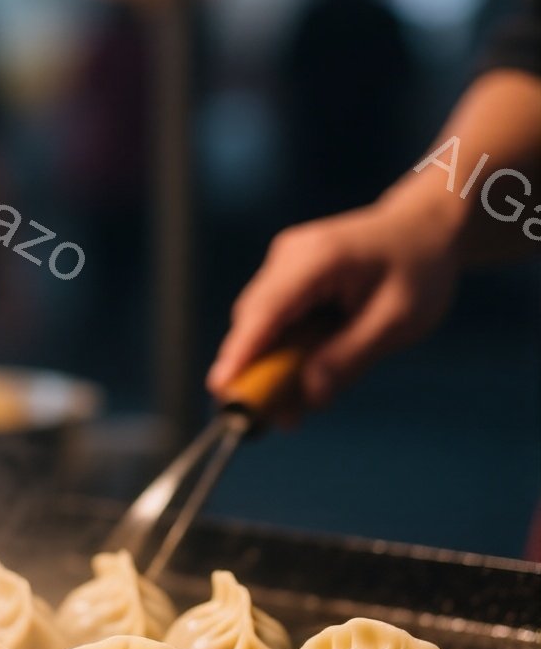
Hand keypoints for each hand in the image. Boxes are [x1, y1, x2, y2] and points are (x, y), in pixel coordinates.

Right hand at [206, 188, 464, 417]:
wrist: (425, 228)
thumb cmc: (419, 271)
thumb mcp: (397, 321)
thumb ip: (350, 357)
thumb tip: (309, 395)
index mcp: (318, 260)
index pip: (266, 311)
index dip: (240, 353)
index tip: (223, 390)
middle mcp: (290, 256)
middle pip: (254, 319)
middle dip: (255, 370)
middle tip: (273, 419)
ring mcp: (286, 262)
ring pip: (261, 321)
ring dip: (270, 363)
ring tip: (293, 408)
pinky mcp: (290, 274)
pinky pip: (276, 317)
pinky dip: (283, 348)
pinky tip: (304, 375)